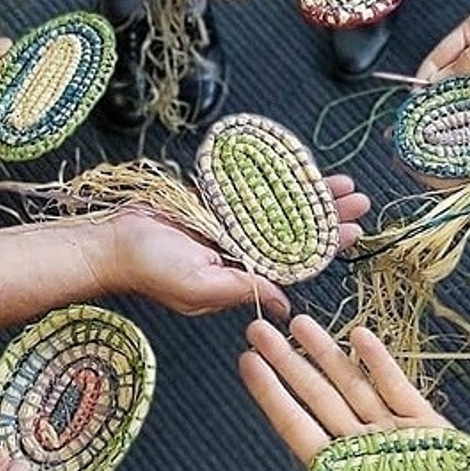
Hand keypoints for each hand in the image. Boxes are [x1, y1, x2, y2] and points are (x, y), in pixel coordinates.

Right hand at [105, 174, 370, 315]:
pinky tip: (296, 169)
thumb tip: (285, 302)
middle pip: (293, 232)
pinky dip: (272, 180)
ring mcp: (225, 228)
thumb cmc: (150, 268)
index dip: (324, 246)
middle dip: (326, 216)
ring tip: (340, 181)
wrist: (109, 241)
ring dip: (307, 195)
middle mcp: (238, 253)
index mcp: (240, 276)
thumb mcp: (199, 286)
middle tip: (360, 199)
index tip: (353, 232)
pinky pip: (248, 191)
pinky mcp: (210, 206)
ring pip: (277, 209)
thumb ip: (242, 288)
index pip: (294, 261)